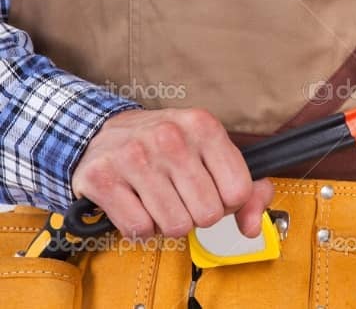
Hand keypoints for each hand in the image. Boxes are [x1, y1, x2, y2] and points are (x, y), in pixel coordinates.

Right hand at [72, 108, 273, 238]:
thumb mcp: (211, 153)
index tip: (212, 191)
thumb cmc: (165, 146)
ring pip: (175, 226)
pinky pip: (140, 229)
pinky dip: (140, 227)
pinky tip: (136, 204)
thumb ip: (247, 190)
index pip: (239, 192)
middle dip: (197, 215)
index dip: (229, 202)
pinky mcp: (103, 178)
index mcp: (203, 126)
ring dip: (168, 223)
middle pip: (208, 214)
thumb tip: (253, 227)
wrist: (104, 131)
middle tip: (181, 197)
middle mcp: (170, 137)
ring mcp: (134, 156)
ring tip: (158, 199)